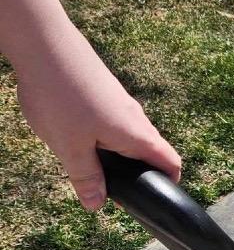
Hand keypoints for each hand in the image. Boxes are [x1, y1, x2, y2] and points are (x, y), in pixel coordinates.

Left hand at [16, 41, 180, 210]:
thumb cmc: (60, 97)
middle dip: (136, 172)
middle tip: (108, 186)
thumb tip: (96, 205)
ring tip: (84, 159)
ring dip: (116, 152)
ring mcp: (122, 102)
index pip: (170, 163)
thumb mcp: (70, 148)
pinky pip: (115, 121)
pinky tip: (74, 132)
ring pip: (129, 135)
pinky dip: (104, 134)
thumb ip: (86, 178)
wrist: (46, 45)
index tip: (152, 197)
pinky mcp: (107, 91)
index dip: (168, 183)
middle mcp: (136, 118)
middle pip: (150, 151)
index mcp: (137, 136)